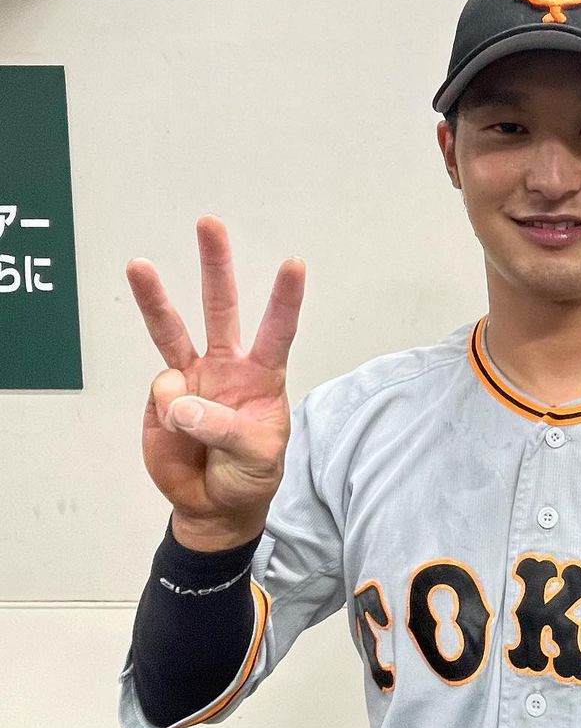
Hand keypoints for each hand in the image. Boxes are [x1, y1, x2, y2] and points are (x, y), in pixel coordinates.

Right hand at [128, 215, 305, 550]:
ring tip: (140, 265)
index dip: (284, 298)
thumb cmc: (250, 475)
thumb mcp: (257, 457)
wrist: (215, 505)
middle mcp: (227, 366)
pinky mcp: (163, 398)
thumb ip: (224, 428)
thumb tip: (179, 399)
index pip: (277, 330)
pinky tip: (180, 432)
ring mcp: (192, 378)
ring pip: (173, 329)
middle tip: (210, 223)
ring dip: (155, 297)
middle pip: (221, 307)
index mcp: (263, 375)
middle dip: (215, 265)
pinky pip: (161, 391)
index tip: (294, 263)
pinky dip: (168, 411)